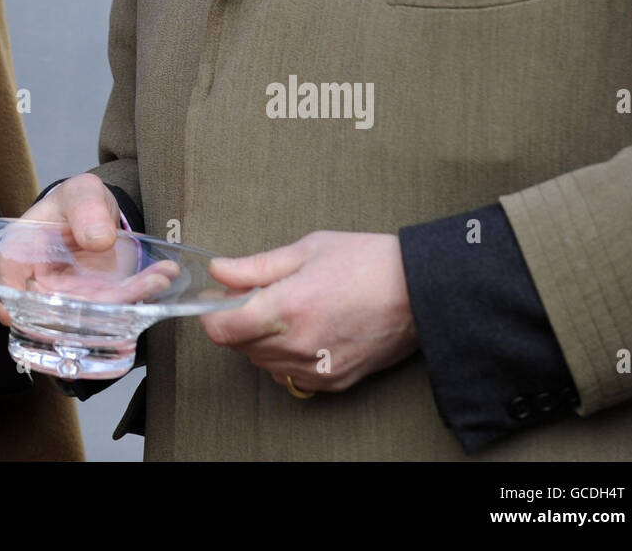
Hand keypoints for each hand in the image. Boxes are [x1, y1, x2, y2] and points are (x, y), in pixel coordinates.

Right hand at [0, 174, 164, 328]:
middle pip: (52, 305)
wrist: (102, 216)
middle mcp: (42, 281)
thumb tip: (97, 240)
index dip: (9, 295)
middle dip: (87, 309)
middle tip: (125, 295)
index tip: (16, 313)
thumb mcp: (81, 194)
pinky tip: (163, 276)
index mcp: (24, 249)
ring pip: (90, 312)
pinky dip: (141, 295)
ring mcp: (71, 299)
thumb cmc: (79, 202)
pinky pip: (117, 307)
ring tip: (158, 278)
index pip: (7, 273)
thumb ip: (86, 209)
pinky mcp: (98, 305)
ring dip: (125, 302)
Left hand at [199, 231, 418, 393]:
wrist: (419, 292)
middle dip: (236, 321)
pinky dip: (284, 356)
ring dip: (259, 339)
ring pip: (263, 363)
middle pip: (239, 346)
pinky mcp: (334, 381)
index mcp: (288, 308)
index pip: (222, 329)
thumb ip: (256, 266)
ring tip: (282, 309)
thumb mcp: (306, 249)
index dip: (212, 313)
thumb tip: (219, 271)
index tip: (217, 298)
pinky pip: (290, 375)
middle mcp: (299, 345)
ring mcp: (318, 368)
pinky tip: (301, 330)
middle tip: (252, 294)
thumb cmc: (366, 262)